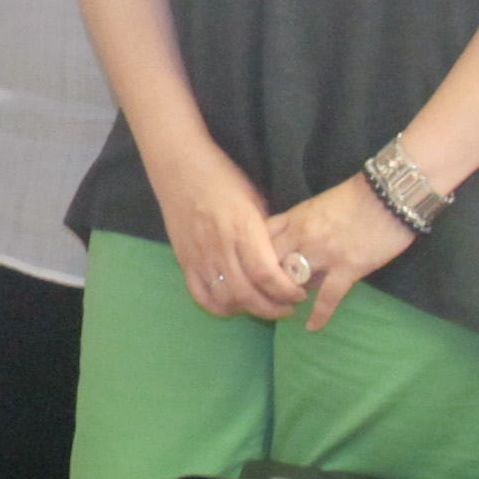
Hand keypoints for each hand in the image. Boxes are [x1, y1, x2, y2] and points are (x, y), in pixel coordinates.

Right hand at [143, 139, 300, 321]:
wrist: (179, 168)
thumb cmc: (223, 179)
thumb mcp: (254, 201)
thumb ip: (266, 232)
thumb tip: (282, 258)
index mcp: (243, 229)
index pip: (266, 274)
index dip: (286, 291)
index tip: (299, 294)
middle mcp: (220, 248)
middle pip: (248, 294)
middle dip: (273, 307)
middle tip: (289, 307)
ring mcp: (199, 257)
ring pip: (226, 299)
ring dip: (249, 310)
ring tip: (264, 306)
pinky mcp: (184, 261)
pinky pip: (201, 295)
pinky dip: (219, 308)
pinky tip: (234, 306)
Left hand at [263, 174, 417, 332]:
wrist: (391, 193)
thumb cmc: (356, 197)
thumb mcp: (316, 206)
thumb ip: (298, 225)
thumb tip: (288, 250)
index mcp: (293, 219)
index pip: (257, 242)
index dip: (248, 259)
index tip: (245, 274)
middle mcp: (303, 236)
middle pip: (268, 265)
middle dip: (261, 283)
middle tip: (260, 298)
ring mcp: (324, 253)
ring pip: (293, 282)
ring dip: (287, 297)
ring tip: (284, 309)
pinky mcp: (349, 267)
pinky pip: (328, 297)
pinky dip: (319, 314)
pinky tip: (312, 327)